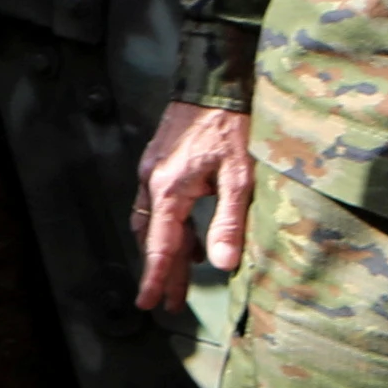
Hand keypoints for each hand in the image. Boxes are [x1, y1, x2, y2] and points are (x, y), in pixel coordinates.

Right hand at [133, 101, 253, 313]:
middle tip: (170, 302)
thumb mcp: (239, 177)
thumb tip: (221, 264)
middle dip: (163, 270)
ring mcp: (152, 171)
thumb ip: (228, 221)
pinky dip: (170, 228)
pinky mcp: (159, 162)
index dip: (156, 277)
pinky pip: (157, 205)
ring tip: (181, 277)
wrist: (212, 84)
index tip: (148, 303)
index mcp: (170, 190)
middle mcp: (153, 182)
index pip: (161, 245)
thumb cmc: (231, 127)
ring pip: (153, 222)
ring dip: (166, 250)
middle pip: (153, 237)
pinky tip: (188, 237)